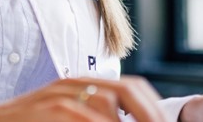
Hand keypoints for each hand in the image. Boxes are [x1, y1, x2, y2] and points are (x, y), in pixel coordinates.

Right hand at [0, 76, 167, 121]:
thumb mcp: (65, 114)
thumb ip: (92, 114)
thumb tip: (125, 119)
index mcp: (84, 84)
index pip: (132, 87)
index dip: (152, 107)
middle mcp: (75, 84)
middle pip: (127, 90)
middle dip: (148, 114)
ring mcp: (62, 95)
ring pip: (108, 107)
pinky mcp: (50, 108)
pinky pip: (85, 117)